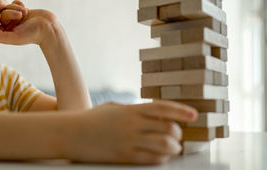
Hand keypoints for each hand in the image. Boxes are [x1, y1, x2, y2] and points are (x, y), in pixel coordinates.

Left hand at [0, 0, 57, 45]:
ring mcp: (16, 17)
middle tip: (19, 15)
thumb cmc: (33, 34)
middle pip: (0, 14)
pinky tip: (25, 7)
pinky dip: (18, 3)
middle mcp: (9, 26)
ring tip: (24, 12)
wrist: (49, 27)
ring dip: (15, 7)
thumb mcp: (15, 37)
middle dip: (8, 12)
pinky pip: (14, 2)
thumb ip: (1, 36)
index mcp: (5, 34)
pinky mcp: (22, 10)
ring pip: (7, 7)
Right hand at [70, 100, 197, 164]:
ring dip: (173, 147)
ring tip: (172, 147)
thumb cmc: (92, 119)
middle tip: (177, 135)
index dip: (181, 111)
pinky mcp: (124, 156)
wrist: (71, 133)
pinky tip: (160, 156)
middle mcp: (132, 125)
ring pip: (164, 145)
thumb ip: (134, 110)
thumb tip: (153, 113)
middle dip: (177, 133)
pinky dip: (161, 158)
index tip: (194, 115)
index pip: (162, 108)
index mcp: (130, 110)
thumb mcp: (114, 108)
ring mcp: (129, 141)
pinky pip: (151, 159)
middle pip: (168, 128)